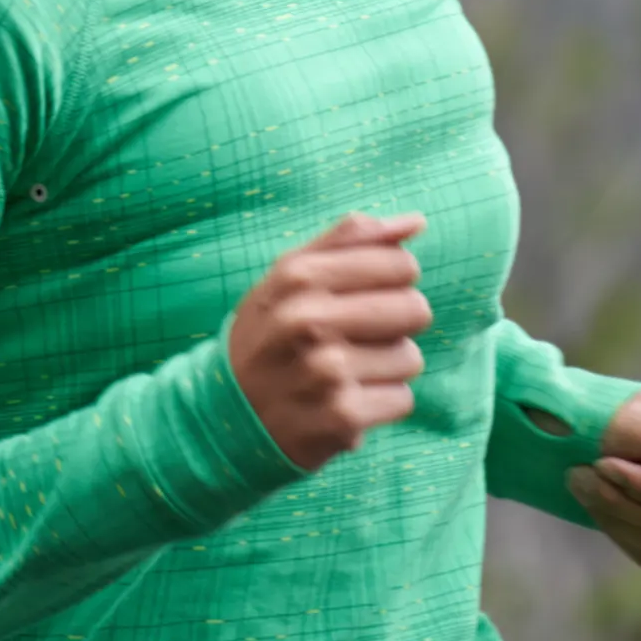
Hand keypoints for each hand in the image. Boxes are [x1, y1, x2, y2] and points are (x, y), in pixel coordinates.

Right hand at [225, 211, 434, 472]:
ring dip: (386, 367)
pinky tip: (345, 402)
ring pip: (410, 358)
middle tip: (359, 336)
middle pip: (414, 309)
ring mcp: (325, 372)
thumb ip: (350, 240)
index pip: (401, 264)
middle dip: (396, 324)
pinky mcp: (341, 417)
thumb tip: (416, 222)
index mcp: (299, 277)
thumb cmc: (270, 333)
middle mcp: (308, 321)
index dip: (392, 281)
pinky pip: (401, 399)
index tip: (367, 295)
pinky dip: (379, 403)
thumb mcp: (289, 275)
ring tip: (347, 372)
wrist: (223, 414)